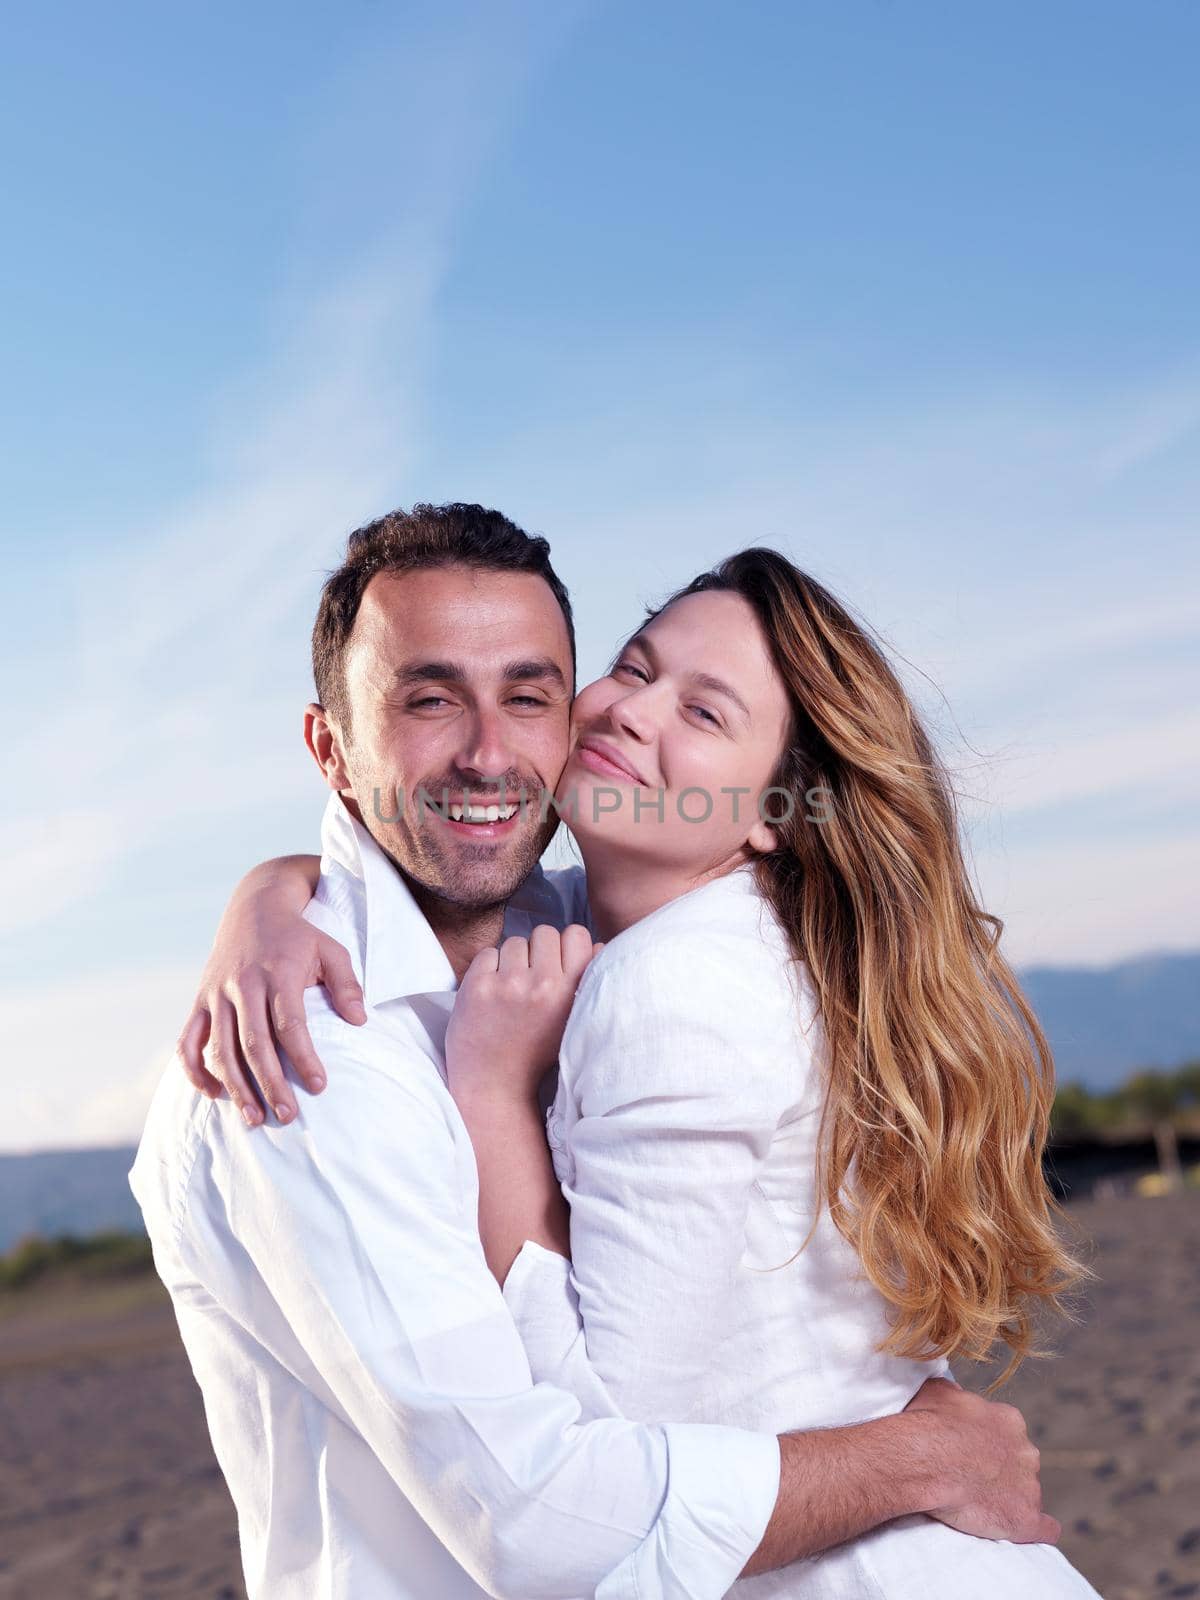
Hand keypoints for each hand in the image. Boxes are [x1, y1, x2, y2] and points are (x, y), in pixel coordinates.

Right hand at [176, 858, 365, 1126]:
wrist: (254, 909)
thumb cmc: (298, 936)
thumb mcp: (331, 949)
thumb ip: (347, 984)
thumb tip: (359, 1020)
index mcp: (278, 972)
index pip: (289, 1023)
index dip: (303, 1057)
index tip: (319, 1086)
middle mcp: (243, 985)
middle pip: (253, 1043)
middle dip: (269, 1082)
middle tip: (287, 1115)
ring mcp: (216, 994)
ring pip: (220, 1048)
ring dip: (235, 1086)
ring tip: (254, 1118)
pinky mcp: (200, 1001)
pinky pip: (188, 1041)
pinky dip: (195, 1070)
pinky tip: (214, 1094)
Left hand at [445, 925, 600, 1105]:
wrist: (494, 1085)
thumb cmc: (535, 1052)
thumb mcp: (573, 1020)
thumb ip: (588, 981)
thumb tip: (600, 944)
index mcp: (572, 991)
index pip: (576, 933)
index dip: (565, 945)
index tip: (557, 963)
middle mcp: (543, 984)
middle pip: (544, 932)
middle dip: (537, 951)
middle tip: (531, 978)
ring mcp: (508, 983)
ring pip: (515, 942)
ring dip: (511, 961)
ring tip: (510, 991)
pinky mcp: (477, 985)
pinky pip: (487, 953)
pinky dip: (488, 969)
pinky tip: (491, 995)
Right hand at [903, 1377, 1059, 1543]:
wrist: (924, 1461)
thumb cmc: (927, 1424)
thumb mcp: (937, 1391)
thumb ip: (956, 1393)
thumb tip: (956, 1393)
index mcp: (1009, 1420)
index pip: (1008, 1434)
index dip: (990, 1446)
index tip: (971, 1454)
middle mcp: (1026, 1450)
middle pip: (1020, 1463)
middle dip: (1002, 1471)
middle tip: (974, 1479)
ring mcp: (1029, 1486)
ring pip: (1027, 1494)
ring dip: (1010, 1498)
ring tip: (980, 1505)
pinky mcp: (1026, 1518)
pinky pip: (1046, 1528)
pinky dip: (1039, 1529)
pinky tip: (1027, 1529)